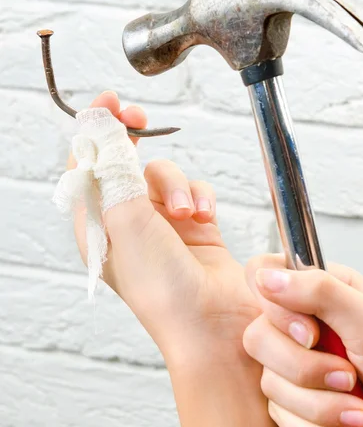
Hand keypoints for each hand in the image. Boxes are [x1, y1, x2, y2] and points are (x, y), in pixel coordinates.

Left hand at [69, 92, 258, 361]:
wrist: (211, 325)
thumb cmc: (162, 287)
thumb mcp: (126, 220)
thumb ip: (112, 168)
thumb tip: (99, 123)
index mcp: (97, 224)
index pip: (87, 166)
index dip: (94, 131)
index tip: (108, 101)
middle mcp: (127, 221)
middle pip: (123, 162)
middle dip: (132, 141)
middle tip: (138, 121)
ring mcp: (162, 223)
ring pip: (165, 173)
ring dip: (178, 185)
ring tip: (186, 212)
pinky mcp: (195, 225)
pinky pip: (196, 189)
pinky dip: (201, 196)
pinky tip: (203, 217)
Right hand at [243, 254, 362, 426]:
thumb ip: (321, 292)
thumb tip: (270, 278)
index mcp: (316, 288)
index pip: (262, 275)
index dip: (276, 308)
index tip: (310, 333)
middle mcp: (298, 321)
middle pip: (257, 336)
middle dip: (306, 368)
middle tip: (348, 376)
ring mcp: (290, 362)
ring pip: (269, 381)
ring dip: (320, 405)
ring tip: (358, 409)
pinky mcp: (289, 400)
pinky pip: (279, 416)